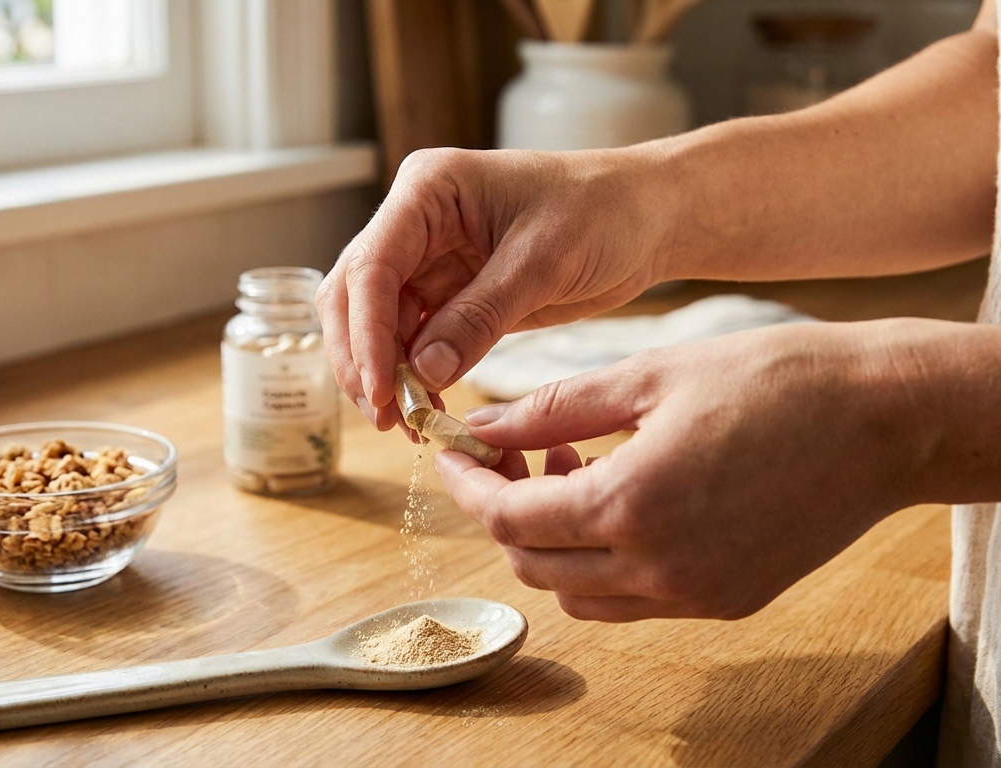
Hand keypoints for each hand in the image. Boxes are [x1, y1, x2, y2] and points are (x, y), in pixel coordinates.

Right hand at [316, 146, 674, 429]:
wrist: (645, 218)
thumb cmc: (603, 213)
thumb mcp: (544, 262)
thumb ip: (480, 316)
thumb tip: (423, 372)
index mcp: (429, 188)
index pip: (373, 264)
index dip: (367, 331)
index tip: (381, 389)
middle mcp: (414, 220)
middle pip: (355, 294)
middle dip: (363, 358)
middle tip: (388, 417)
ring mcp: (427, 258)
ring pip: (375, 323)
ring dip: (384, 373)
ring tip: (411, 424)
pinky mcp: (448, 293)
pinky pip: (412, 339)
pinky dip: (413, 375)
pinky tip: (428, 407)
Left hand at [435, 320, 926, 621]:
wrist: (889, 420)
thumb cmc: (775, 379)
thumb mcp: (648, 376)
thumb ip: (552, 408)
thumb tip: (479, 426)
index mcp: (632, 506)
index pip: (509, 518)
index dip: (467, 485)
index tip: (450, 451)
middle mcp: (659, 570)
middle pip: (535, 565)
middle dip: (503, 510)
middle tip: (512, 449)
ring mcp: (696, 595)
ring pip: (580, 593)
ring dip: (552, 539)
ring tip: (572, 465)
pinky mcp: (729, 601)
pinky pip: (634, 600)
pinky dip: (603, 560)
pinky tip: (622, 496)